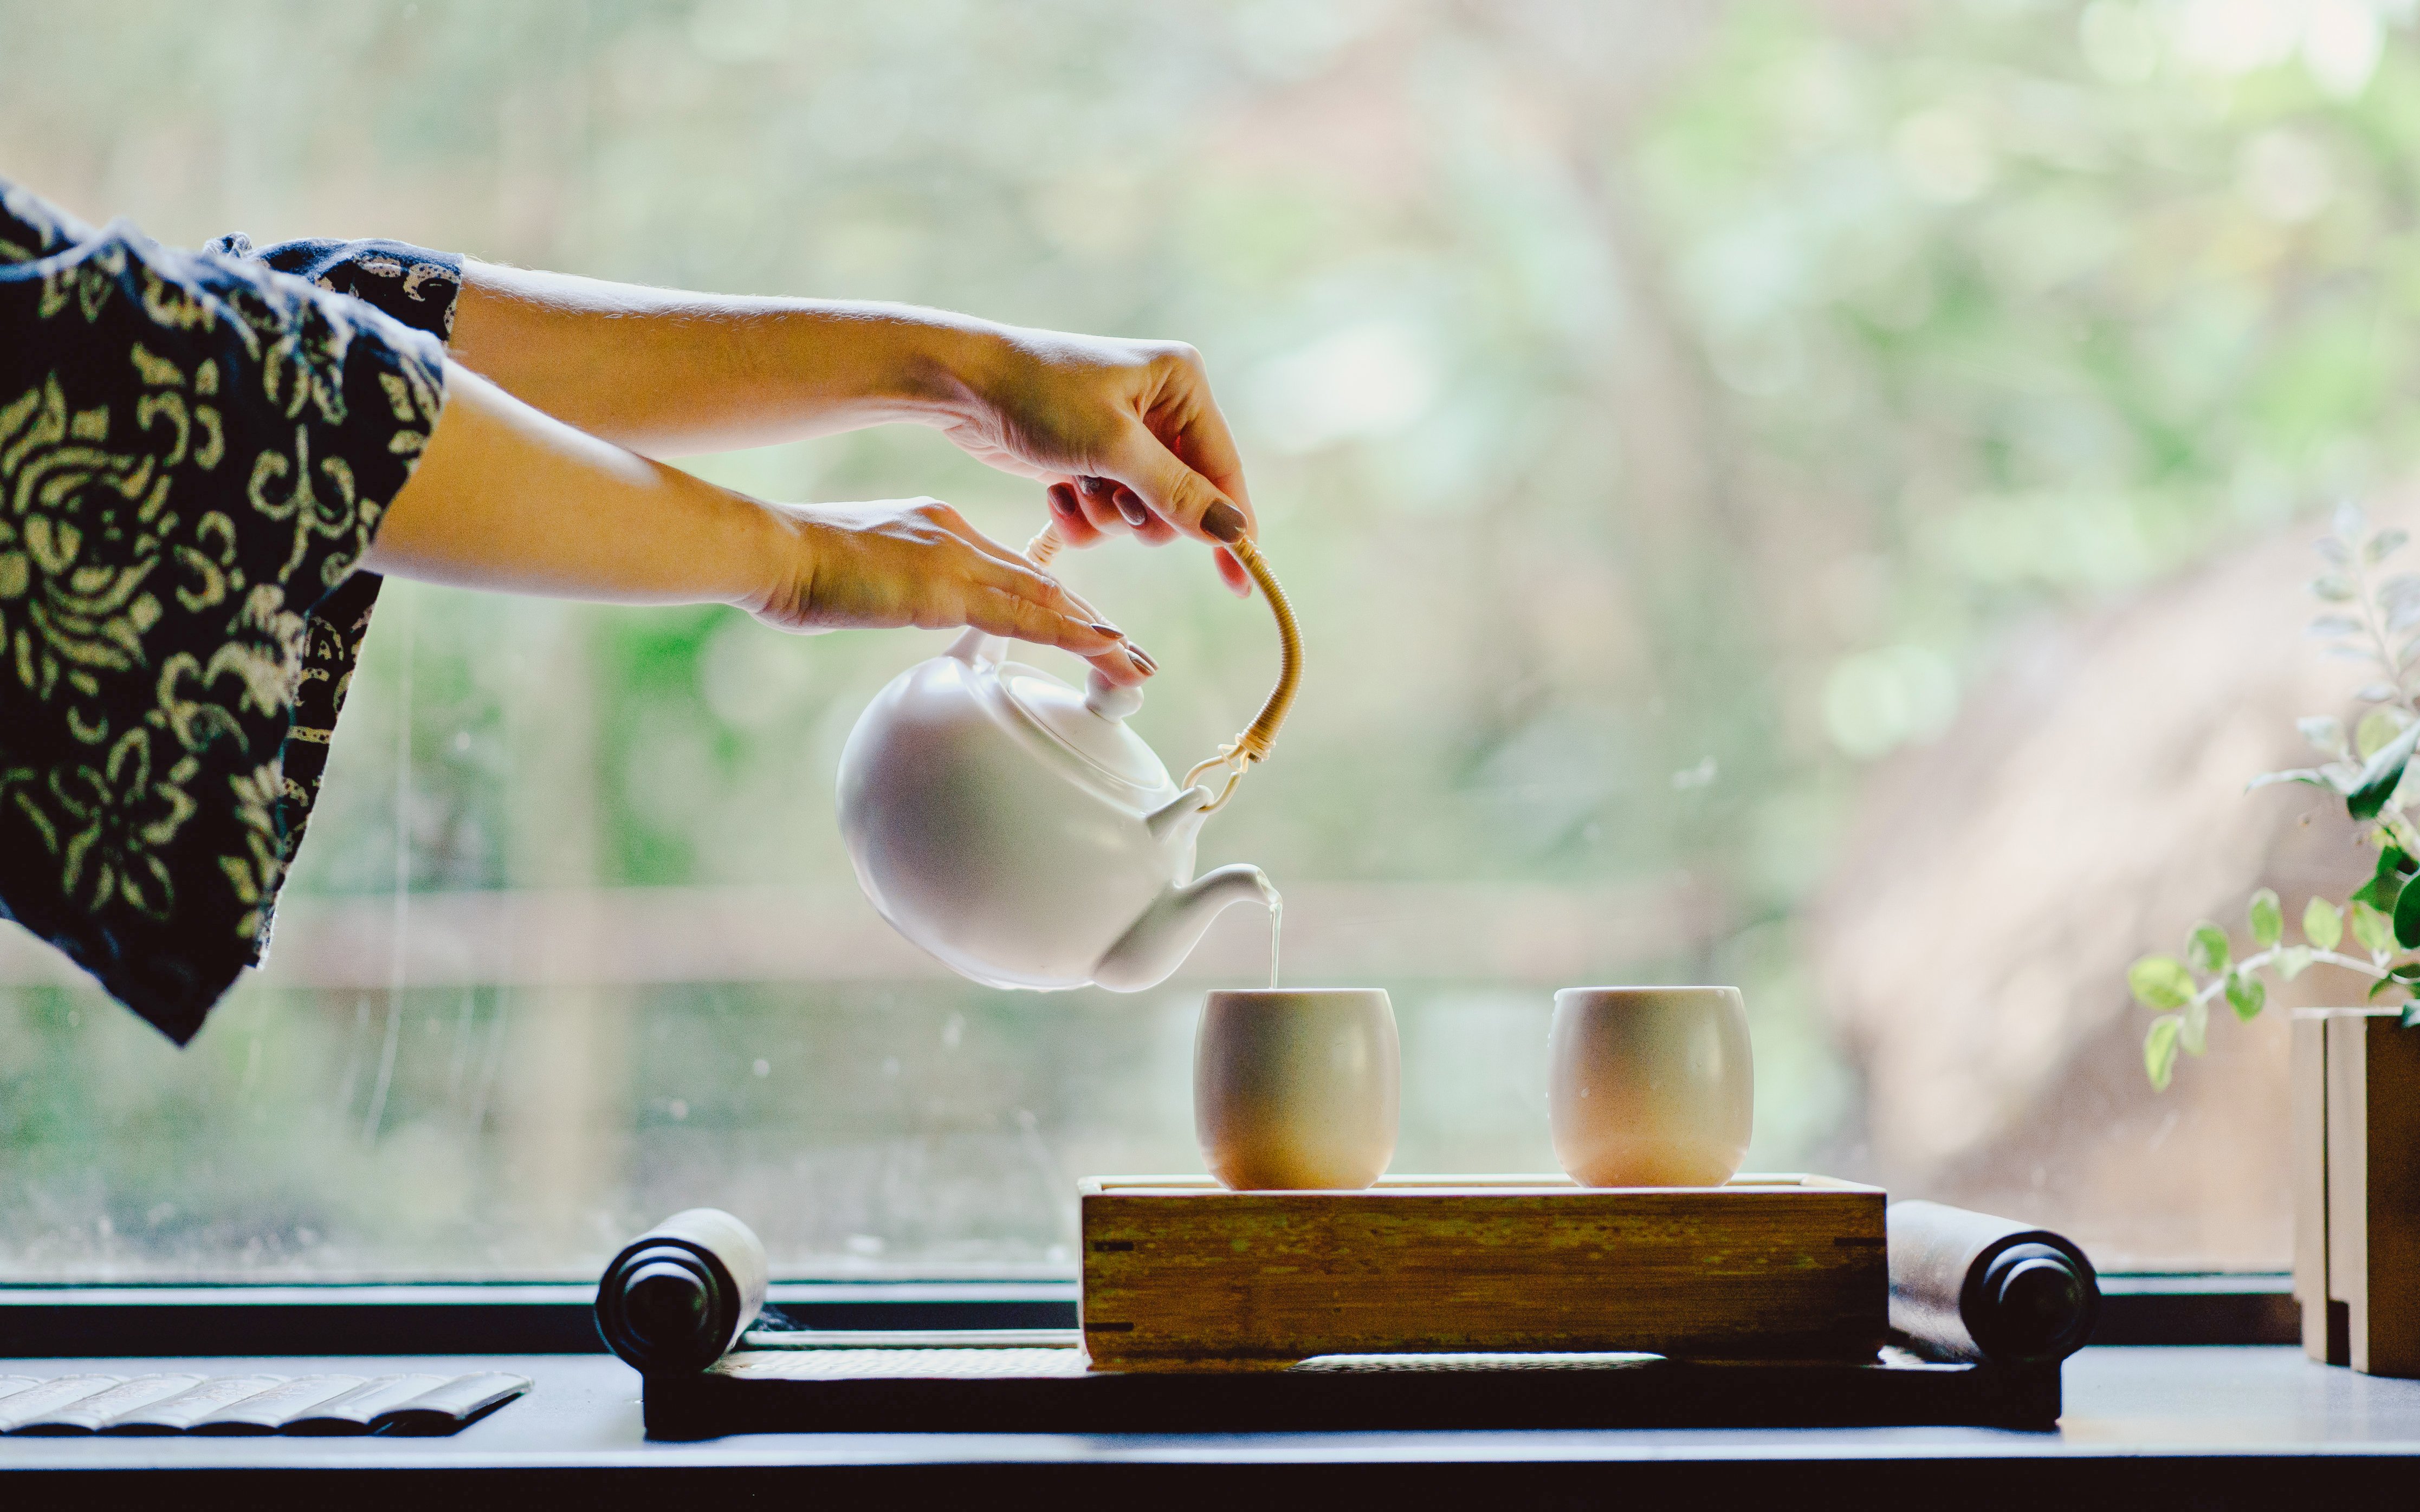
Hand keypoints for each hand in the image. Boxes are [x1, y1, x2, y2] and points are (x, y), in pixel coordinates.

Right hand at [750, 497, 1153, 683]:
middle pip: (1040, 583)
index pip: (1009, 567)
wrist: (770, 549)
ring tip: (1136, 665)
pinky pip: (1024, 617)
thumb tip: (903, 600)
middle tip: (1130, 650)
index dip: (1052, 597)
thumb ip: (893, 584)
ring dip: (1097, 635)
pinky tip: (1106, 650)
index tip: (1084, 620)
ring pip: (1046, 600)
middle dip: (1088, 619)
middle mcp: (959, 537)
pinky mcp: (946, 590)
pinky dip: (1071, 635)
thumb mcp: (858, 571)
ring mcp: (956, 561)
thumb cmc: (794, 564)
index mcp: (939, 528)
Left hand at [936, 328, 1257, 594]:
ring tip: (1071, 483)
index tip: (1242, 580)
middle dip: (1141, 513)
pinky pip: (1107, 512)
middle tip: (1109, 497)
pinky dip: (1082, 514)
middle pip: (1184, 500)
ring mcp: (1126, 434)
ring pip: (1142, 514)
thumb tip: (1233, 529)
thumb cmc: (1037, 396)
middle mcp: (1162, 406)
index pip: (1223, 469)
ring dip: (1104, 514)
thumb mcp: (1113, 447)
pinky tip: (1054, 491)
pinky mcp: (1093, 458)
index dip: (1230, 526)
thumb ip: (1177, 492)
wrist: (961, 386)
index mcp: (1182, 383)